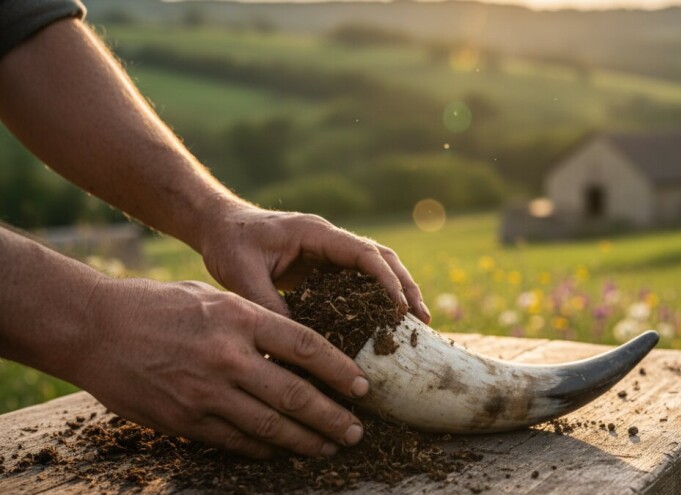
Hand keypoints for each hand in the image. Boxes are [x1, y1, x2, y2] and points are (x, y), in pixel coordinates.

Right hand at [74, 277, 369, 458]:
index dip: (339, 369)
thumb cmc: (158, 305)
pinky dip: (263, 448)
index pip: (305, 346)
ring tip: (327, 447)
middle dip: (332, 417)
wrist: (95, 328)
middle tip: (356, 431)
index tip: (361, 387)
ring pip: (269, 425)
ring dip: (304, 441)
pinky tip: (281, 451)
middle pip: (295, 394)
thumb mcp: (213, 297)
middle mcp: (228, 356)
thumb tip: (294, 347)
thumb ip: (254, 320)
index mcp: (240, 319)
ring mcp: (205, 392)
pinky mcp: (184, 419)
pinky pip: (235, 440)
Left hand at [197, 203, 430, 322]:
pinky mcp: (323, 268)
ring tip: (414, 325)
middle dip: (405, 287)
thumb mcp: (242, 275)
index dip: (387, 279)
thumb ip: (269, 305)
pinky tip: (381, 327)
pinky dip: (374, 301)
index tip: (400, 308)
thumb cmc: (229, 242)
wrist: (217, 226)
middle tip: (422, 320)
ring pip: (375, 270)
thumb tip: (295, 344)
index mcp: (316, 233)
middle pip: (382, 259)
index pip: (364, 253)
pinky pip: (356, 282)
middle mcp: (330, 241)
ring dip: (396, 293)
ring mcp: (329, 253)